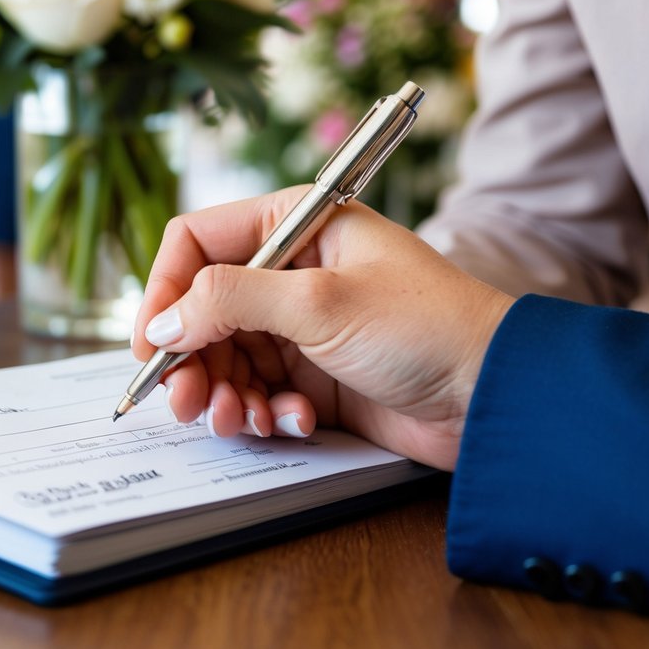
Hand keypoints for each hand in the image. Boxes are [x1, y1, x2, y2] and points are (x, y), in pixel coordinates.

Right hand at [131, 188, 514, 470]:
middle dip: (192, 360)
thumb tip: (165, 322)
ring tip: (242, 421)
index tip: (152, 344)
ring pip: (226, 359)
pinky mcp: (315, 376)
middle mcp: (291, 272)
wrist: (496, 395)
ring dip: (225, 395)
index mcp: (295, 226)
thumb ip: (231, 302)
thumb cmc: (426, 326)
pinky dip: (265, 414)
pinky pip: (260, 393)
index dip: (166, 290)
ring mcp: (301, 326)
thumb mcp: (320, 303)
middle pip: (203, 310)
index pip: (197, 242)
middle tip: (188, 404)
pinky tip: (293, 422)